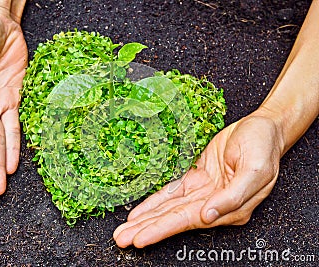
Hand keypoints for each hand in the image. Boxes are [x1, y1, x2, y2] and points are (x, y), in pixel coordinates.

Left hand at [113, 114, 284, 247]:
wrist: (262, 126)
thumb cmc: (263, 145)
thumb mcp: (256, 169)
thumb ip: (233, 196)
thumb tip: (209, 215)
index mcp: (230, 206)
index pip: (188, 221)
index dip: (162, 229)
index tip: (140, 238)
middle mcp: (212, 203)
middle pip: (173, 219)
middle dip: (146, 229)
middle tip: (121, 239)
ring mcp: (201, 190)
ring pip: (168, 208)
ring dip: (146, 219)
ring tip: (124, 231)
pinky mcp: (194, 177)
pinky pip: (170, 192)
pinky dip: (153, 202)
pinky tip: (139, 212)